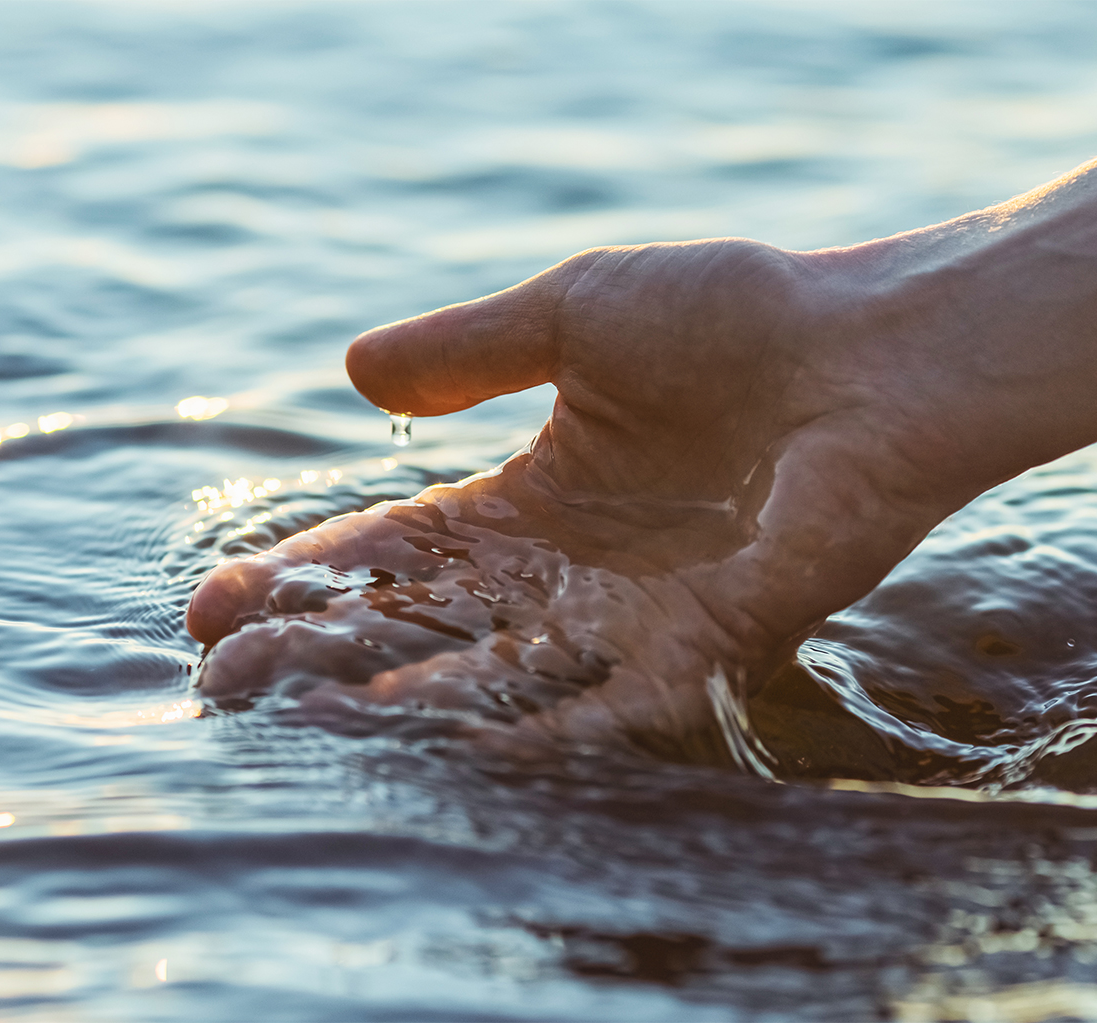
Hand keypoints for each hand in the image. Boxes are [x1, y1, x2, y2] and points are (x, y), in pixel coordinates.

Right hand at [185, 238, 968, 758]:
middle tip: (231, 680)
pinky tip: (475, 749)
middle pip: (432, 627)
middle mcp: (576, 567)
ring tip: (323, 718)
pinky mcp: (711, 645)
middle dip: (330, 655)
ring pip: (506, 678)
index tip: (225, 599)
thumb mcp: (574, 314)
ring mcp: (639, 614)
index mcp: (539, 492)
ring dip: (416, 702)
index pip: (404, 548)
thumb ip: (470, 349)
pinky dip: (551, 733)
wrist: (870, 352)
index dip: (315, 573)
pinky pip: (619, 706)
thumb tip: (352, 375)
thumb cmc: (734, 318)